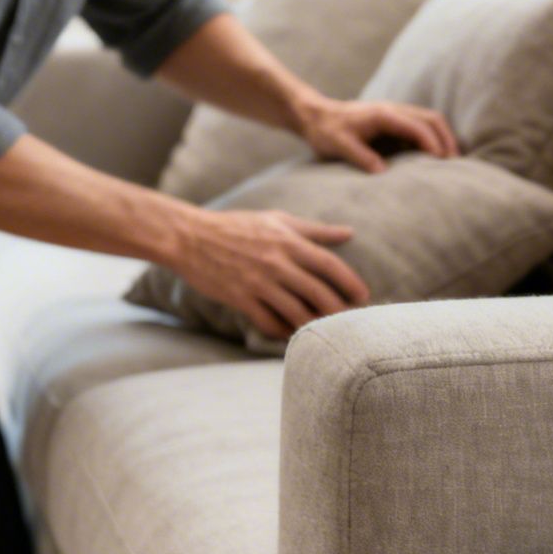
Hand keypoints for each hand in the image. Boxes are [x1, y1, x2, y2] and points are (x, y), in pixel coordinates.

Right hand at [174, 208, 370, 340]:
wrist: (190, 237)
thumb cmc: (236, 226)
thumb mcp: (277, 220)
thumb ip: (314, 230)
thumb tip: (349, 233)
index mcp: (288, 241)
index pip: (329, 264)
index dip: (350, 282)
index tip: (363, 296)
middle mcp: (276, 263)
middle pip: (318, 292)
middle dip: (339, 310)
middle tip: (350, 320)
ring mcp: (258, 283)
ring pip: (296, 312)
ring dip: (314, 324)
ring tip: (326, 331)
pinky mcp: (240, 299)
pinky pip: (269, 322)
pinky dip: (284, 331)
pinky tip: (292, 333)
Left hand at [298, 96, 458, 173]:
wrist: (315, 116)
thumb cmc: (325, 130)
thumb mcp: (339, 145)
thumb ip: (361, 156)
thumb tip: (383, 173)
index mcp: (383, 115)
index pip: (417, 126)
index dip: (432, 143)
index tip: (442, 162)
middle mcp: (393, 111)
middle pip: (431, 119)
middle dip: (447, 139)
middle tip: (456, 163)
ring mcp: (395, 115)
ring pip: (429, 121)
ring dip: (443, 138)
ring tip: (451, 162)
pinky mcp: (393, 123)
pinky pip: (419, 129)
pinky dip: (432, 140)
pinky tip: (435, 159)